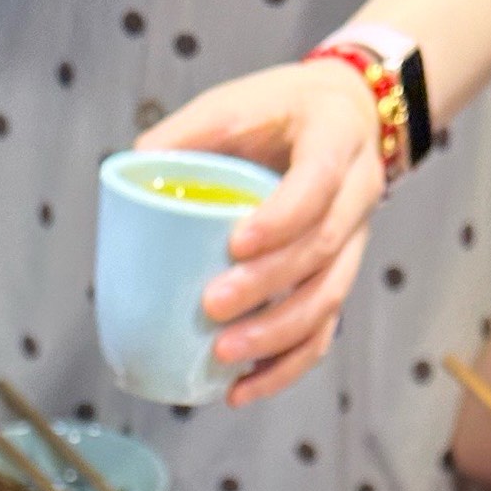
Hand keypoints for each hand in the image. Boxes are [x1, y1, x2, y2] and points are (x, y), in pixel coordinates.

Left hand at [143, 55, 381, 404]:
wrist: (345, 114)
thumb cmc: (281, 110)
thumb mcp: (237, 101)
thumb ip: (188, 132)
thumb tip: (133, 168)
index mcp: (335, 140)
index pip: (317, 184)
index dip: (281, 220)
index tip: (235, 245)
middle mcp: (357, 192)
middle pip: (321, 251)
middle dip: (268, 287)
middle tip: (213, 306)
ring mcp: (354, 242)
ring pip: (327, 301)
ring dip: (276, 337)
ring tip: (225, 358)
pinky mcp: (340, 278)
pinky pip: (323, 333)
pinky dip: (285, 367)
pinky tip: (243, 389)